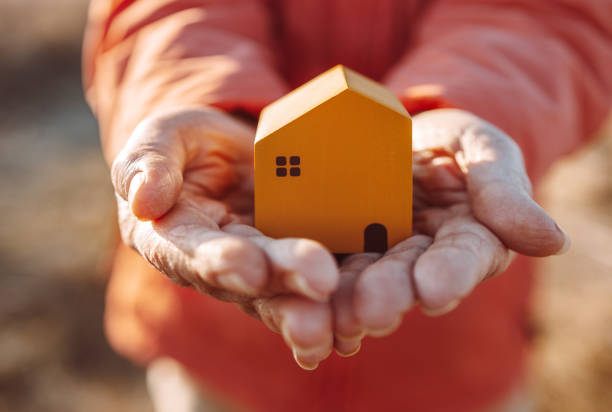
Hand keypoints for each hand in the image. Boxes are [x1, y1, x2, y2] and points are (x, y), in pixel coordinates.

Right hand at [111, 107, 339, 368]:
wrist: (236, 153)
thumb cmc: (193, 145)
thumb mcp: (166, 136)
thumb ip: (150, 160)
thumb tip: (144, 201)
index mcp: (176, 238)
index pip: (193, 252)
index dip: (220, 262)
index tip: (247, 267)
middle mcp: (219, 266)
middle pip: (252, 280)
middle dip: (284, 282)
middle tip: (319, 282)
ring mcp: (263, 271)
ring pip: (286, 296)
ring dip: (313, 312)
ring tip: (341, 327)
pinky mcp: (298, 266)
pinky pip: (317, 291)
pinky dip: (336, 311)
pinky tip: (357, 330)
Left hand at [331, 109, 570, 355]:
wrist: (400, 132)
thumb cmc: (452, 142)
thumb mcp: (481, 148)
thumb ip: (504, 190)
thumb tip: (554, 242)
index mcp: (466, 238)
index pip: (462, 257)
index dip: (450, 274)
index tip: (436, 291)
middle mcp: (422, 256)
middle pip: (406, 278)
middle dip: (391, 295)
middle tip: (374, 313)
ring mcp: (378, 252)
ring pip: (364, 280)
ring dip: (349, 302)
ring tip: (335, 317)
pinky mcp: (340, 243)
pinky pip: (327, 263)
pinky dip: (317, 287)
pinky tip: (301, 304)